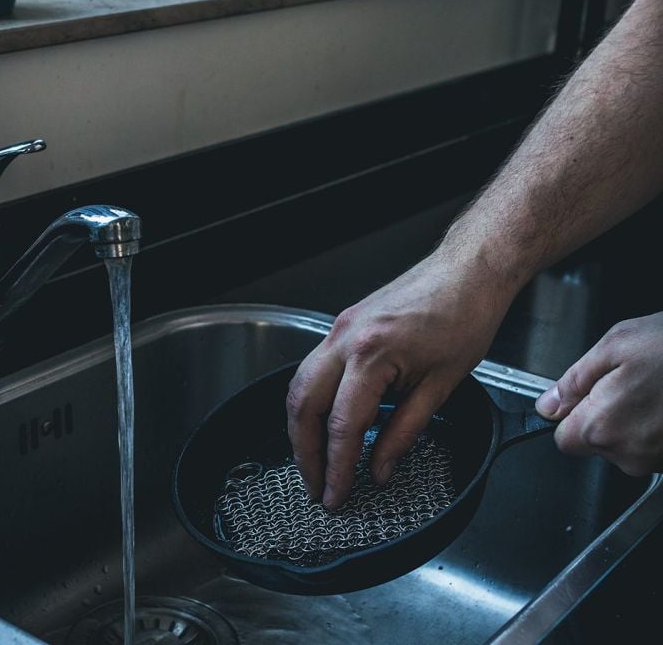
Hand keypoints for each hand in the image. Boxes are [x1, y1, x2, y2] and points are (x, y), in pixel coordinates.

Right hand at [286, 251, 511, 508]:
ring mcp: (340, 328)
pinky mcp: (344, 324)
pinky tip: (325, 421)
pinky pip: (314, 367)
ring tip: (315, 461)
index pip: (342, 426)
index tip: (336, 496)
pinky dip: (311, 400)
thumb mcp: (442, 386)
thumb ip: (404, 432)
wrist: (469, 270)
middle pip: (302, 405)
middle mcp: (345, 338)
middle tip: (316, 487)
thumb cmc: (465, 316)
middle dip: (304, 453)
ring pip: (299, 384)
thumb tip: (380, 467)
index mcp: (371, 354)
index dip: (337, 468)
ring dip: (301, 427)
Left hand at [536, 312, 662, 475]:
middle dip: (603, 414)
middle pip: (595, 443)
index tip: (583, 397)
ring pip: (626, 445)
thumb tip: (548, 403)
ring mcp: (657, 461)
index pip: (562, 439)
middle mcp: (629, 454)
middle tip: (627, 381)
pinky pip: (653, 447)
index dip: (569, 415)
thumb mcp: (614, 347)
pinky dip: (656, 427)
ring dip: (633, 420)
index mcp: (602, 426)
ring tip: (654, 388)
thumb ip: (573, 380)